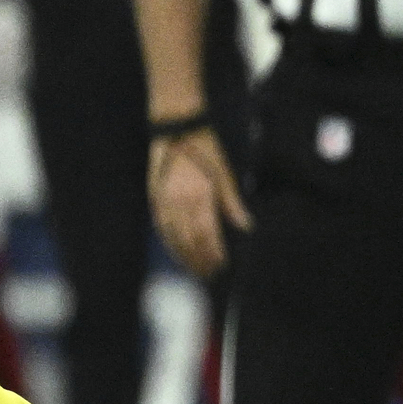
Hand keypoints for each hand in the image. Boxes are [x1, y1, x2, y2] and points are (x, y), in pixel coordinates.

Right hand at [148, 125, 249, 277]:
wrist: (177, 129)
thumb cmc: (206, 151)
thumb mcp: (224, 175)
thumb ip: (232, 204)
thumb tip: (247, 227)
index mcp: (200, 196)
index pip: (206, 235)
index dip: (213, 253)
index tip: (221, 265)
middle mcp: (179, 202)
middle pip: (190, 240)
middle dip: (200, 259)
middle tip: (210, 274)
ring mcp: (164, 201)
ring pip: (173, 237)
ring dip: (184, 256)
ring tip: (195, 270)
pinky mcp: (155, 198)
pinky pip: (161, 227)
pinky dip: (169, 242)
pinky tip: (177, 253)